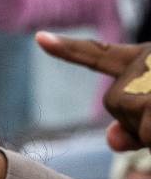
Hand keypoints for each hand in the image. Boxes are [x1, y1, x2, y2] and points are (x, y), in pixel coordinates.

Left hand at [37, 33, 150, 151]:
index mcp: (144, 58)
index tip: (39, 38)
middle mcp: (146, 59)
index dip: (67, 48)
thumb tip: (111, 139)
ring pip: (130, 119)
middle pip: (113, 102)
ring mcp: (149, 75)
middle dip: (138, 120)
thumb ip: (133, 128)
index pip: (100, 54)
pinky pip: (146, 133)